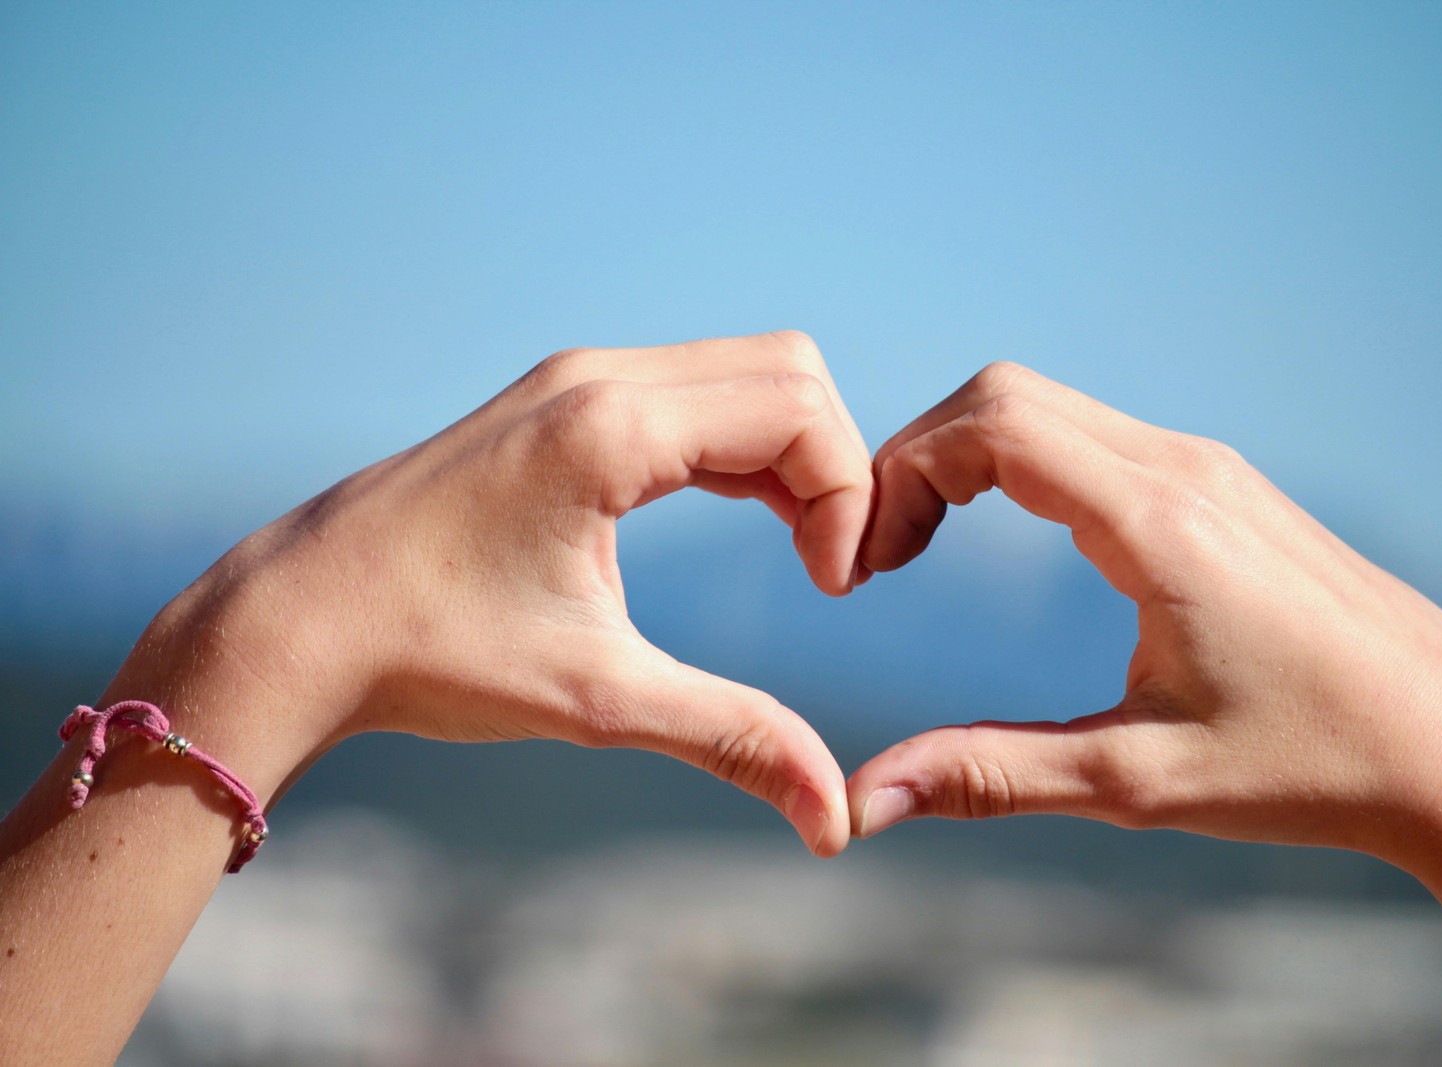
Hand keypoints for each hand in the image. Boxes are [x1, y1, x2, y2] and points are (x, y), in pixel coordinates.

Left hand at [131, 331, 872, 854]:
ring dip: (791, 456)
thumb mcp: (597, 701)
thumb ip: (731, 738)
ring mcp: (571, 383)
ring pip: (740, 374)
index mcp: (611, 428)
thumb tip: (836, 821)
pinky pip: (689, 393)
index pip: (799, 411)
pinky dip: (740, 447)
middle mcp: (597, 379)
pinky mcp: (556, 405)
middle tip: (827, 567)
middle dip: (834, 465)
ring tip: (800, 552)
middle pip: (787, 372)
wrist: (295, 623)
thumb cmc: (429, 654)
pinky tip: (744, 519)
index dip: (848, 498)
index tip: (832, 590)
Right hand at [849, 361, 1441, 861]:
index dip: (902, 474)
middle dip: (918, 456)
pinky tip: (1003, 534)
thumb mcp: (1136, 781)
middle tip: (879, 552)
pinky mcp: (1224, 489)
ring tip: (922, 544)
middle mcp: (1184, 471)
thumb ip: (992, 776)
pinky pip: (1095, 436)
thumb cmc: (1312, 766)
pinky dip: (1020, 462)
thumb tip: (868, 801)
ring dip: (967, 456)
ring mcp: (1210, 471)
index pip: (994, 427)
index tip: (867, 560)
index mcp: (1159, 524)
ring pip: (1050, 407)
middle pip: (1007, 395)